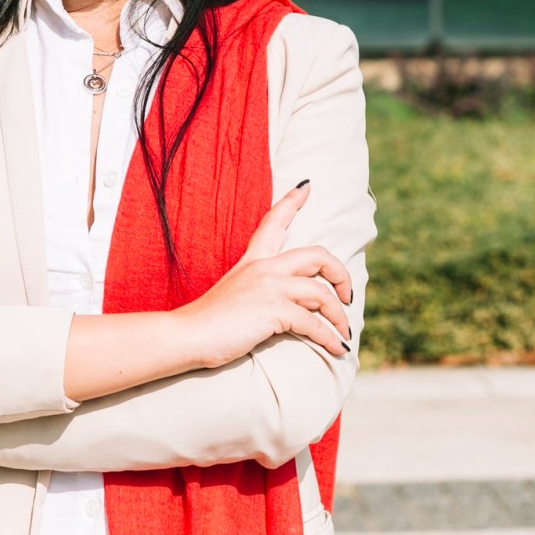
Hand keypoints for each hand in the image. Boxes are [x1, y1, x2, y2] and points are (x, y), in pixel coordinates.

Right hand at [173, 182, 353, 368]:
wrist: (186, 335)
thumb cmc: (206, 322)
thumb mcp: (233, 295)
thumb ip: (257, 291)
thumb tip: (283, 306)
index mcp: (252, 262)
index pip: (273, 224)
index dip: (291, 202)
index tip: (306, 187)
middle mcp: (264, 268)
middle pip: (317, 255)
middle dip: (341, 274)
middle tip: (348, 295)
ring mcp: (270, 287)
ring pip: (322, 294)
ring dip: (339, 317)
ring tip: (343, 334)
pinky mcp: (274, 310)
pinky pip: (313, 323)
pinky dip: (329, 338)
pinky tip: (337, 348)